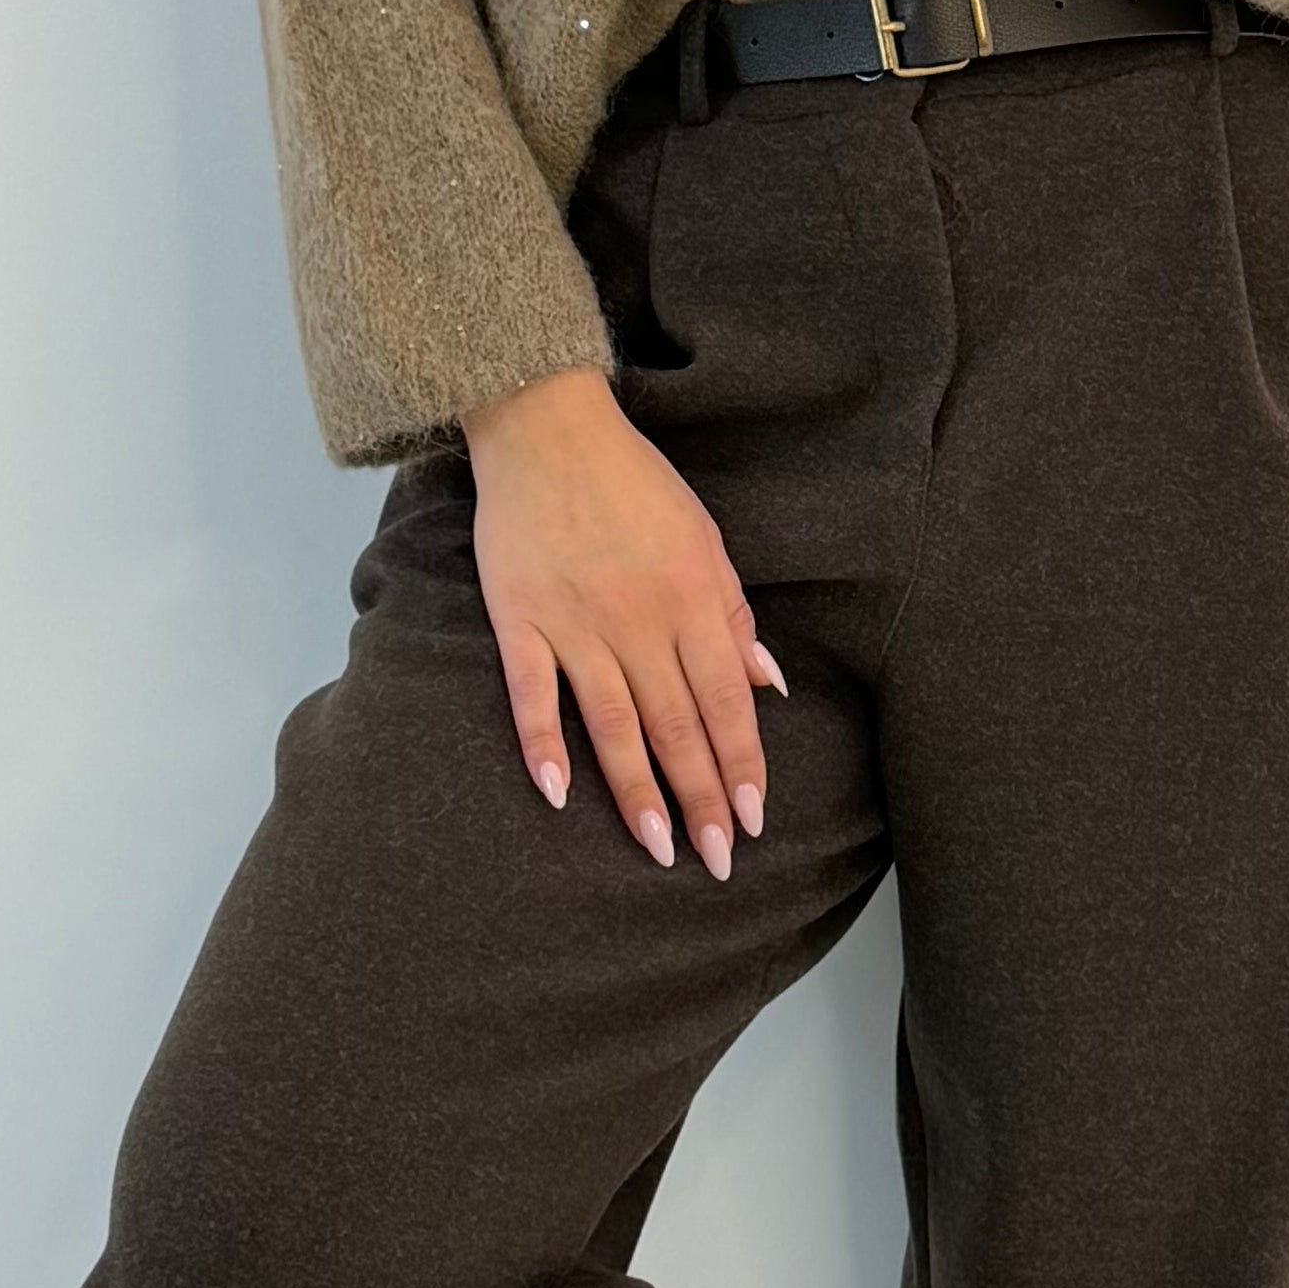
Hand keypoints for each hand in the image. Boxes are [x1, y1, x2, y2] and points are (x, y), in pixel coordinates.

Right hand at [462, 368, 784, 881]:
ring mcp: (576, 624)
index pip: (725, 702)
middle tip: (718, 860)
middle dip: (702, 799)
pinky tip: (557, 797)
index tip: (754, 820)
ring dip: (638, 794)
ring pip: (615, 726)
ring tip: (658, 850)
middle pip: (677, 727)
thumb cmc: (634, 483)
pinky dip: (543, 745)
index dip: (742, 765)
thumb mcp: (704, 538)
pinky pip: (532, 695)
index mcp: (692, 601)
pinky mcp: (520, 620)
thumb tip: (768, 686)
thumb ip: (732, 616)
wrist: (546, 427)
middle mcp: (640, 621)